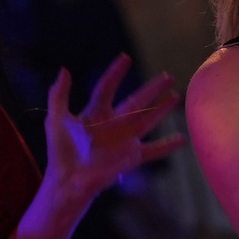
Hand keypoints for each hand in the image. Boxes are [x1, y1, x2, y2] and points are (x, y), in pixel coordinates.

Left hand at [42, 57, 182, 213]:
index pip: (107, 88)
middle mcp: (112, 125)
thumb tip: (64, 69)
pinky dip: (167, 145)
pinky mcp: (131, 157)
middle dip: (151, 89)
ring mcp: (124, 140)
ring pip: (148, 120)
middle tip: (167, 75)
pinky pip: (153, 150)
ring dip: (162, 109)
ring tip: (176, 95)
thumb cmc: (60, 153)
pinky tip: (182, 138)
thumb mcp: (56, 119)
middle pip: (135, 101)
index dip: (115, 73)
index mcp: (94, 114)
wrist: (68, 180)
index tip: (125, 58)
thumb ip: (59, 95)